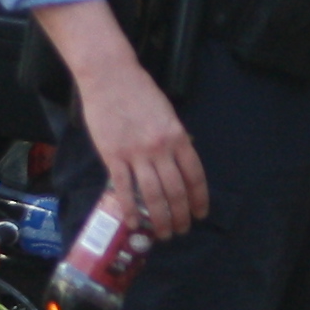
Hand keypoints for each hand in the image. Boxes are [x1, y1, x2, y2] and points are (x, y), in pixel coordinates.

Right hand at [34, 1, 209, 235]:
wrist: (110, 76)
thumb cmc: (140, 92)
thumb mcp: (168, 115)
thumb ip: (175, 140)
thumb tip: (180, 164)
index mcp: (178, 137)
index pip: (195, 176)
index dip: (199, 199)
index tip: (200, 214)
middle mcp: (161, 148)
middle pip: (175, 191)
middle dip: (180, 215)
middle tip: (181, 230)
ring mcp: (136, 154)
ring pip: (152, 195)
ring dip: (159, 219)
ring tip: (162, 233)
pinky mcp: (113, 156)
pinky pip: (123, 189)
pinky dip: (129, 209)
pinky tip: (132, 223)